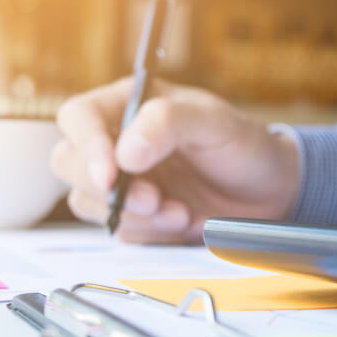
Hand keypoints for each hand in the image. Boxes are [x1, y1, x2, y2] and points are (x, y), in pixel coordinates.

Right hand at [50, 78, 300, 243]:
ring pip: (86, 201)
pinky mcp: (132, 215)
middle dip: (107, 188)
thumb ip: (168, 123)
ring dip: (131, 214)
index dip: (85, 145)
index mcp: (128, 105)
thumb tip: (124, 152)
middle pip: (68, 162)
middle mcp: (116, 141)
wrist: (269, 191)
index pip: (78, 117)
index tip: (110, 174)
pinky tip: (184, 220)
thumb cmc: (242, 145)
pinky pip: (116, 228)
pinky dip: (146, 231)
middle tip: (153, 198)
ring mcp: (121, 180)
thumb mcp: (214, 122)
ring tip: (180, 212)